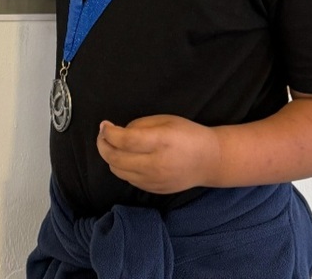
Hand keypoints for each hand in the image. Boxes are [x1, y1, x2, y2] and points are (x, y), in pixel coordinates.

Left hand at [96, 115, 220, 193]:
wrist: (209, 161)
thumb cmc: (187, 134)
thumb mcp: (165, 120)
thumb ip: (140, 125)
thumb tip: (118, 133)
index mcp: (160, 142)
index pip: (125, 140)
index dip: (109, 132)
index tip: (104, 124)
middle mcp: (155, 164)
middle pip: (116, 159)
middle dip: (103, 145)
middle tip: (102, 134)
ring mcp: (154, 181)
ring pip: (119, 171)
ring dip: (110, 157)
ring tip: (112, 145)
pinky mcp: (154, 190)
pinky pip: (129, 179)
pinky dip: (122, 167)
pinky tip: (127, 157)